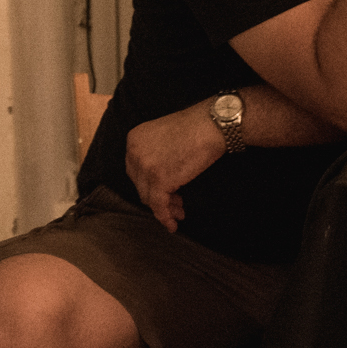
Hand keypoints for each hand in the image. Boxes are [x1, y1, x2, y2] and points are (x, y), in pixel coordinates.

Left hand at [125, 100, 226, 229]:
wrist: (213, 124)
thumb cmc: (198, 126)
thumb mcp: (167, 135)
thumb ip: (157, 151)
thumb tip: (163, 172)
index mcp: (134, 139)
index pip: (136, 169)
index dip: (150, 182)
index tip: (164, 189)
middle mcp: (134, 153)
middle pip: (140, 184)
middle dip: (157, 195)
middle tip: (175, 203)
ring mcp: (145, 167)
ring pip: (149, 196)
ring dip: (164, 207)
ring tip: (179, 212)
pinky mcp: (159, 180)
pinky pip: (159, 205)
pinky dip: (165, 216)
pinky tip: (173, 223)